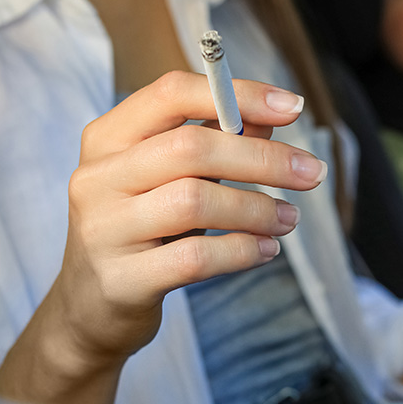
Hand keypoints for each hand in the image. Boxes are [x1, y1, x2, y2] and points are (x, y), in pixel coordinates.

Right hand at [50, 72, 324, 366]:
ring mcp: (103, 230)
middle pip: (191, 148)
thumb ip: (213, 142)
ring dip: (257, 208)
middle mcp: (97, 178)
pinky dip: (241, 250)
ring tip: (289, 219)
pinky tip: (266, 249)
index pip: (172, 93)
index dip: (237, 95)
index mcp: (107, 138)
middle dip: (264, 158)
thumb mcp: (167, 179)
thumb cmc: (140, 231)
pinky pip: (194, 257)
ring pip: (194, 201)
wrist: (89, 309)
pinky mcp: (120, 281)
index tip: (292, 108)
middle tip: (312, 173)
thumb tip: (273, 116)